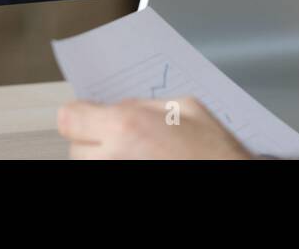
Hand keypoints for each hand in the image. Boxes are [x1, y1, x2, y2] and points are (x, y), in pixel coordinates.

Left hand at [58, 96, 253, 159]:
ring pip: (89, 165)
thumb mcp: (185, 107)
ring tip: (135, 154)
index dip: (80, 114)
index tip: (88, 115)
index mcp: (125, 127)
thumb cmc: (213, 152)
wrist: (230, 178)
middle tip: (123, 137)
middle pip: (76, 146)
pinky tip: (141, 162)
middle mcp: (112, 157)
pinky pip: (105, 175)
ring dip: (104, 157)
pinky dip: (116, 166)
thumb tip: (120, 108)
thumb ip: (144, 104)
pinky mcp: (121, 194)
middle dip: (95, 138)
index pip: (68, 118)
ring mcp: (114, 177)